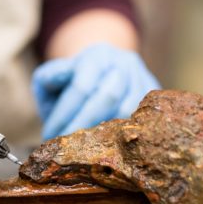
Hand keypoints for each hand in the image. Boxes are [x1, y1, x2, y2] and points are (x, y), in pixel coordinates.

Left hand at [32, 43, 160, 138]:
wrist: (101, 75)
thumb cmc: (70, 82)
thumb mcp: (51, 76)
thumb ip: (49, 79)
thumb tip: (56, 82)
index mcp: (96, 55)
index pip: (81, 87)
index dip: (64, 114)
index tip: (50, 135)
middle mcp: (123, 63)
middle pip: (107, 97)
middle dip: (84, 125)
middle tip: (67, 146)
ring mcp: (142, 78)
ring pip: (127, 110)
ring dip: (103, 133)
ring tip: (84, 148)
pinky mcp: (153, 97)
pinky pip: (141, 119)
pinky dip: (121, 135)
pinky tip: (103, 146)